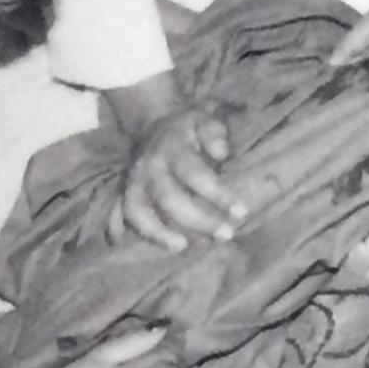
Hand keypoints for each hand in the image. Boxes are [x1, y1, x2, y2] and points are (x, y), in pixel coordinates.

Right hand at [118, 103, 244, 250]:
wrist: (154, 125)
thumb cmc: (188, 129)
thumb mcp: (204, 120)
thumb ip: (214, 134)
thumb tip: (220, 153)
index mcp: (173, 148)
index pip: (195, 174)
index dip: (218, 195)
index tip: (241, 212)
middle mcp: (151, 166)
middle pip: (170, 198)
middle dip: (198, 220)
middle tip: (226, 235)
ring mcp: (135, 181)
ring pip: (141, 210)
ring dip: (161, 232)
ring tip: (184, 247)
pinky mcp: (127, 193)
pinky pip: (129, 216)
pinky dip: (145, 233)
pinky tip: (168, 246)